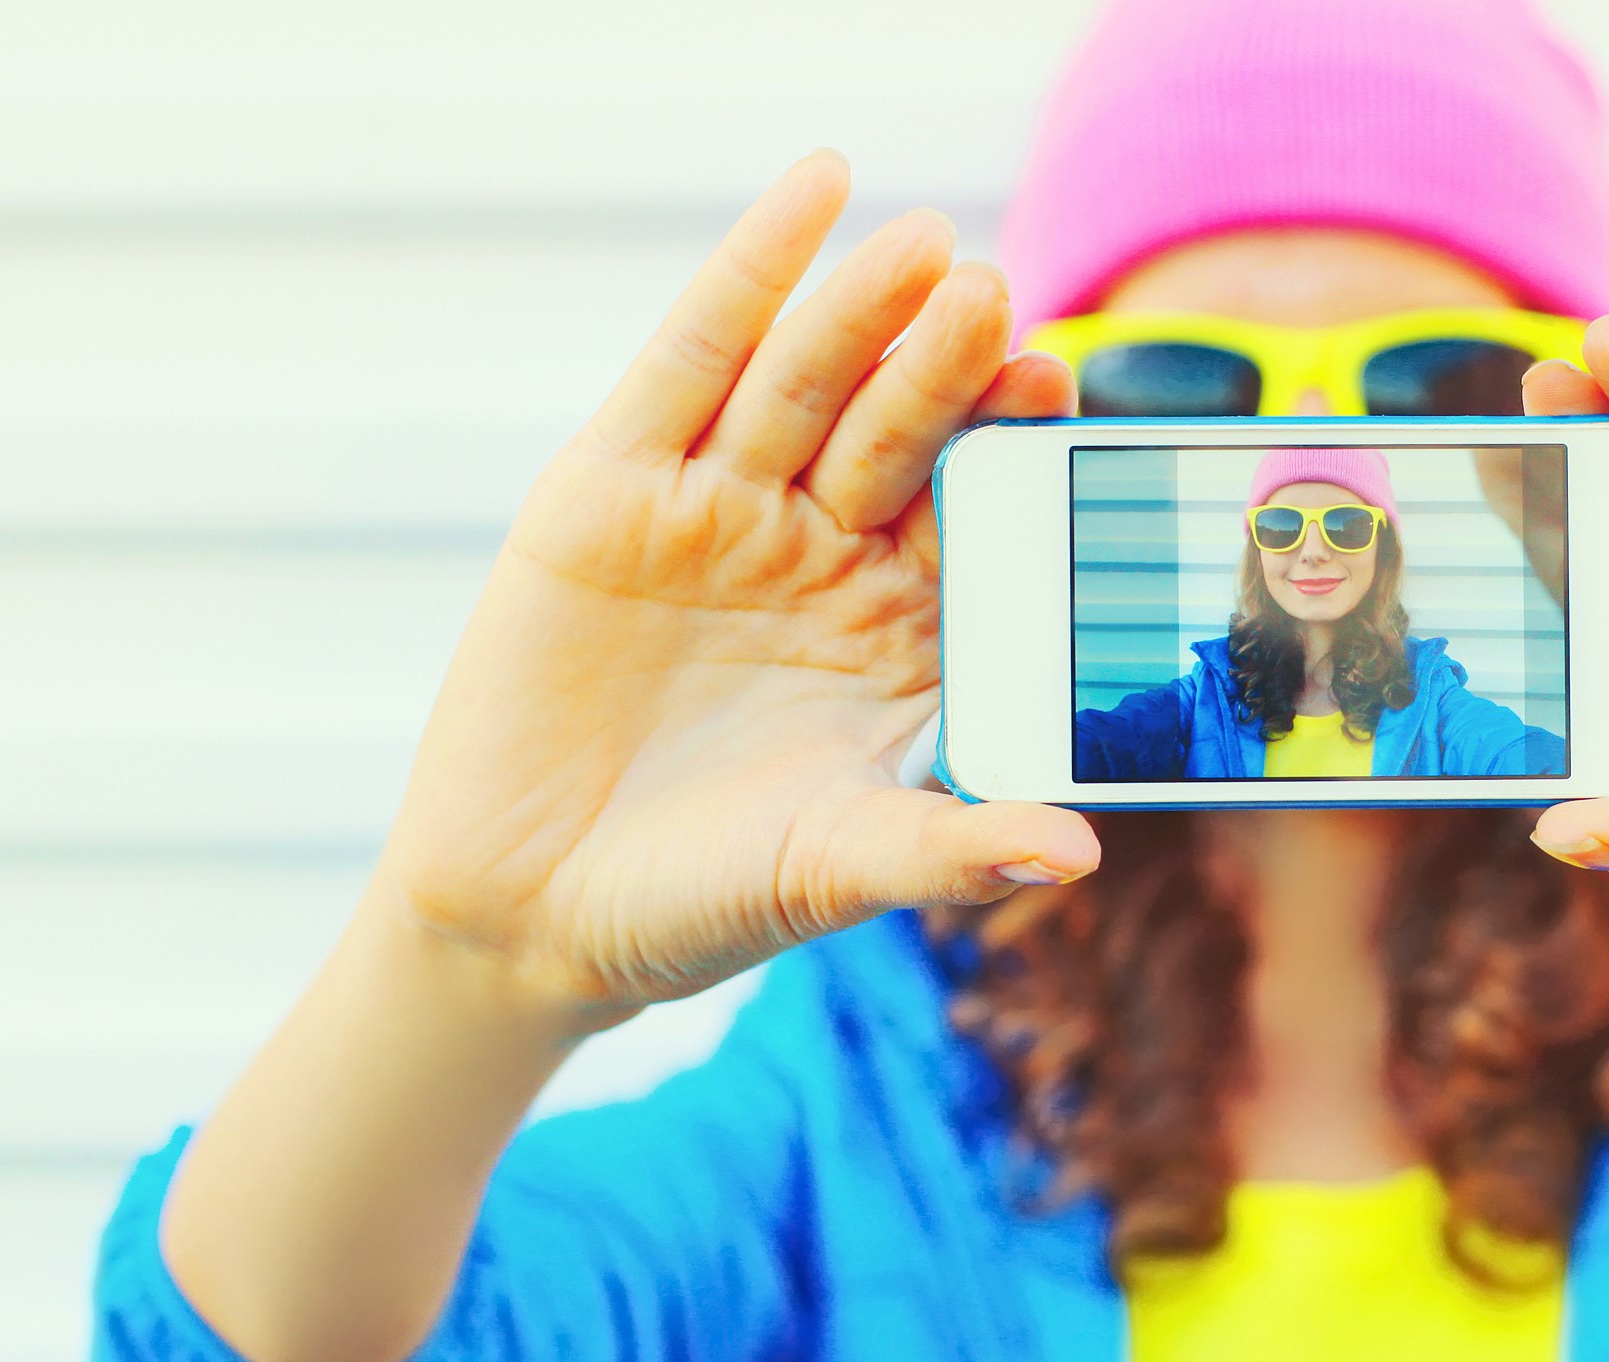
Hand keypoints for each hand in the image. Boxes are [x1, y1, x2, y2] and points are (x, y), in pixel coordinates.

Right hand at [376, 154, 1097, 1015]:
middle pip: (899, 432)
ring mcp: (722, 510)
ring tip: (919, 245)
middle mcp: (824, 552)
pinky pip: (689, 364)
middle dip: (944, 365)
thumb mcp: (835, 869)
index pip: (977, 514)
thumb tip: (1081, 851)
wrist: (527, 918)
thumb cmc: (703, 901)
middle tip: (993, 296)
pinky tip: (810, 196)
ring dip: (861, 310)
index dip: (1012, 450)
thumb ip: (951, 849)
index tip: (1056, 396)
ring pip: (806, 385)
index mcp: (904, 627)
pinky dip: (747, 276)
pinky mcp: (615, 488)